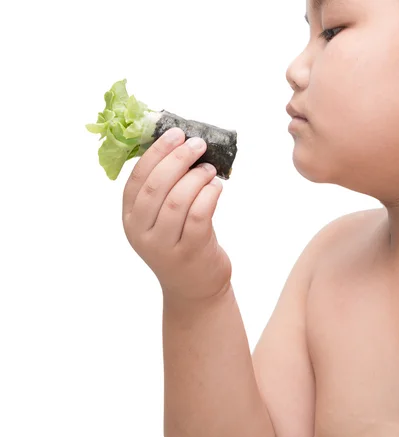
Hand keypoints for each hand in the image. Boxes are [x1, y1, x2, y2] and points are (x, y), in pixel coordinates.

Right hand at [122, 127, 231, 303]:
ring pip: (178, 200)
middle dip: (177, 159)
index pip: (137, 179)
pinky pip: (199, 215)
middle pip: (156, 186)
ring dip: (196, 177)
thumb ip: (163, 191)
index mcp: (131, 220)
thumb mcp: (161, 222)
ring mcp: (165, 246)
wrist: (194, 289)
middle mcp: (142, 234)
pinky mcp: (190, 252)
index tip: (175, 134)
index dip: (156, 153)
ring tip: (209, 169)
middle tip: (197, 144)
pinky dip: (209, 195)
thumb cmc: (180, 245)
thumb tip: (179, 147)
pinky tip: (216, 187)